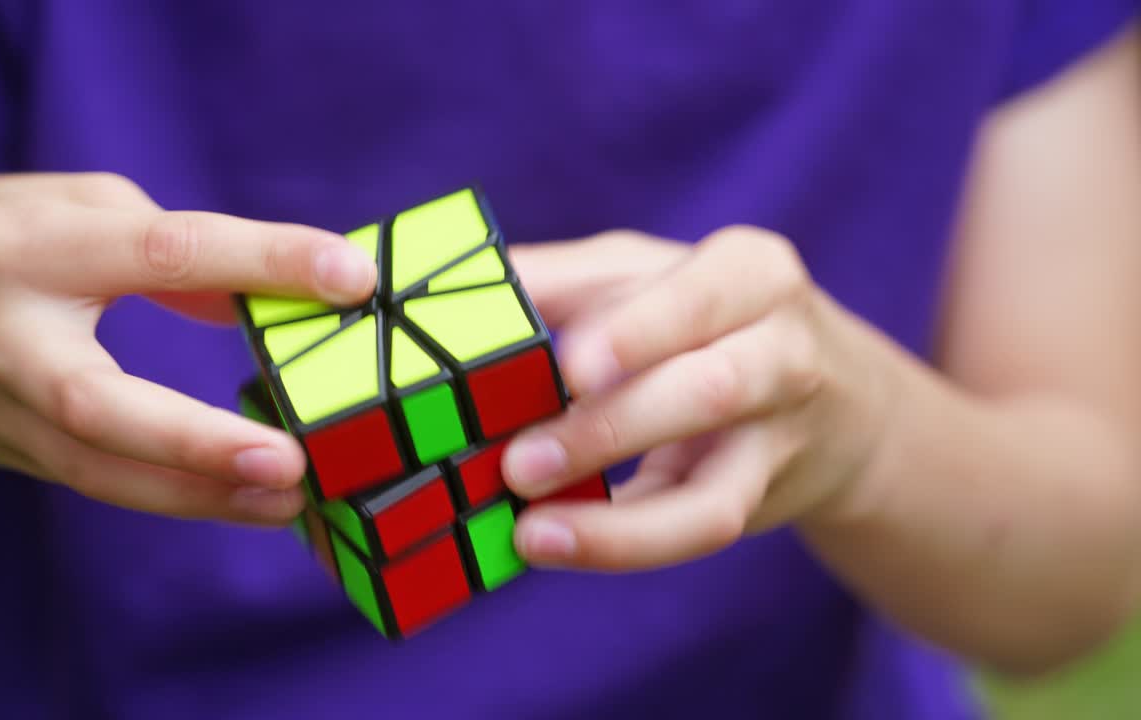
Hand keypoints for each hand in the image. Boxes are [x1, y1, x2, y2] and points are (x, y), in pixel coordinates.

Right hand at [0, 173, 376, 523]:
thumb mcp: (78, 209)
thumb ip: (172, 251)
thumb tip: (270, 299)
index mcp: (27, 248)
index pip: (160, 252)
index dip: (261, 261)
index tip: (350, 279)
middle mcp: (6, 338)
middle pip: (96, 404)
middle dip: (196, 440)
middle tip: (290, 459)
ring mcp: (4, 411)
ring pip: (101, 472)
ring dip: (202, 494)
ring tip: (293, 497)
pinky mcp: (18, 455)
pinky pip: (106, 484)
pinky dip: (183, 498)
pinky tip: (254, 503)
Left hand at [505, 228, 895, 569]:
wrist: (836, 401)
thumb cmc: (706, 320)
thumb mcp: (648, 276)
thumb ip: (562, 279)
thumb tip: (452, 288)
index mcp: (748, 272)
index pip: (697, 294)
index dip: (635, 332)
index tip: (568, 365)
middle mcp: (783, 351)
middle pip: (709, 391)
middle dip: (610, 429)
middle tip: (516, 462)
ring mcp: (779, 440)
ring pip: (712, 493)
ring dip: (615, 518)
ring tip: (528, 527)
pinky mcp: (759, 500)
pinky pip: (697, 535)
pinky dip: (623, 545)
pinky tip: (554, 544)